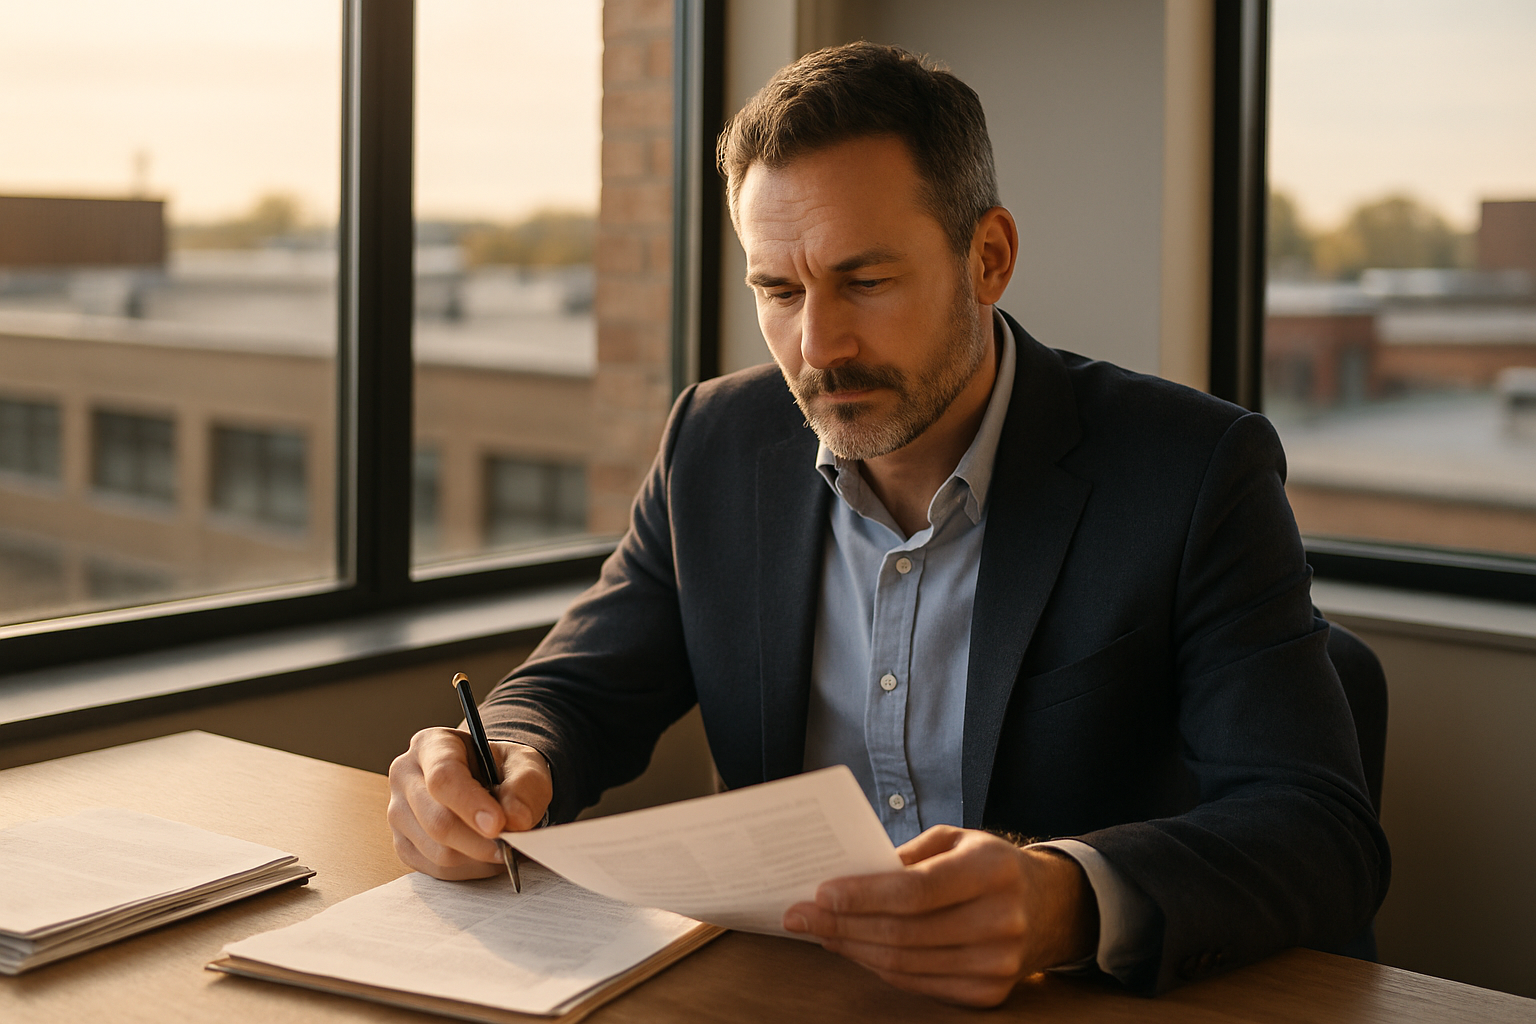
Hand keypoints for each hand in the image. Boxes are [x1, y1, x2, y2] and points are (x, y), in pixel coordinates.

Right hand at [387, 727, 552, 879]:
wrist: (489, 783)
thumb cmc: (502, 770)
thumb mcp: (525, 765)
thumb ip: (525, 787)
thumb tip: (516, 820)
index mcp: (431, 745)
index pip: (443, 776)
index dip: (470, 804)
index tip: (499, 824)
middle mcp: (406, 777)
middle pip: (437, 819)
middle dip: (480, 840)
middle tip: (512, 846)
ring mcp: (399, 814)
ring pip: (437, 850)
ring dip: (478, 857)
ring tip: (503, 846)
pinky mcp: (404, 845)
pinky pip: (436, 868)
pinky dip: (468, 869)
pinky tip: (485, 855)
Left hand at [782, 825, 1096, 1006]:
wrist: (1050, 907)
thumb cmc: (988, 866)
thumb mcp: (956, 841)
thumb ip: (907, 857)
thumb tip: (847, 876)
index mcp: (992, 870)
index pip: (917, 890)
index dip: (864, 895)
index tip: (821, 893)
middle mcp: (1001, 920)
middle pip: (903, 932)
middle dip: (842, 925)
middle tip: (800, 916)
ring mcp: (998, 963)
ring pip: (904, 964)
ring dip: (853, 948)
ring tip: (820, 931)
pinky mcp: (989, 993)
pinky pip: (918, 984)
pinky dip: (878, 967)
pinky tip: (855, 948)